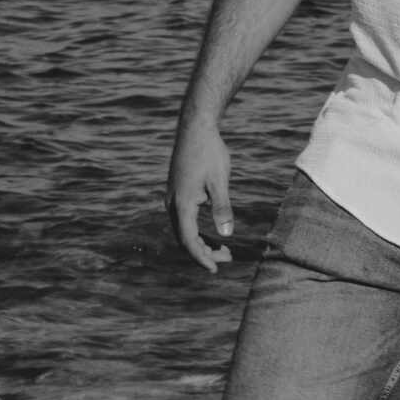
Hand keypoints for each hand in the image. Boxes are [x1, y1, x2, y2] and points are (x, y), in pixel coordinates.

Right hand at [168, 116, 234, 271]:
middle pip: (185, 238)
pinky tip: (215, 233)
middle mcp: (172, 204)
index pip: (188, 240)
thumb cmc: (210, 153)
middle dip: (204, 252)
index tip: (215, 270)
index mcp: (181, 204)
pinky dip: (199, 230)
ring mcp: (173, 199)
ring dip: (202, 242)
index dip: (201, 257)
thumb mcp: (220, 181)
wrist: (195, 129)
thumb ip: (222, 208)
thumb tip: (226, 235)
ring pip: (184, 230)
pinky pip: (185, 220)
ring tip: (224, 250)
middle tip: (227, 259)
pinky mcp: (178, 193)